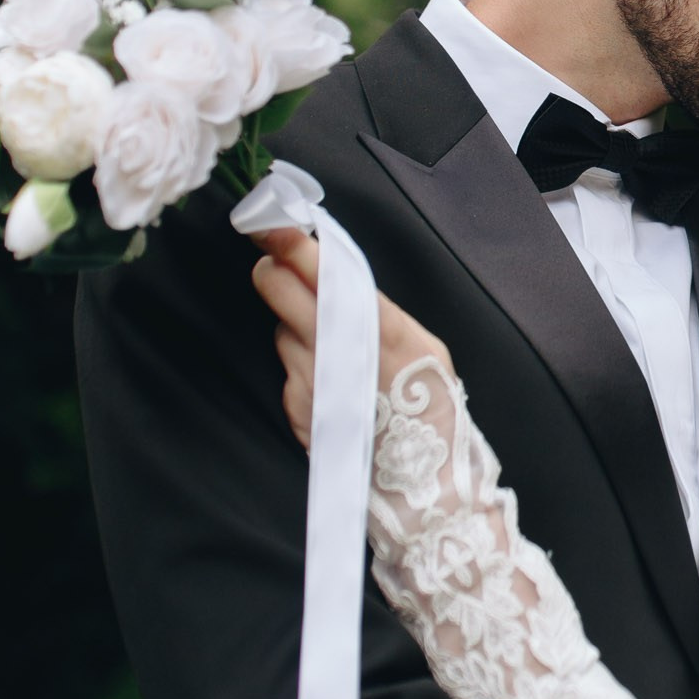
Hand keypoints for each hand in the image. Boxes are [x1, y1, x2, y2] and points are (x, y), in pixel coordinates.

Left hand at [249, 231, 450, 450]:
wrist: (420, 476)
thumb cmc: (430, 403)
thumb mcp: (420, 341)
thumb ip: (375, 308)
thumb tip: (338, 279)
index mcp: (372, 324)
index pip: (316, 270)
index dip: (287, 243)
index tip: (268, 222)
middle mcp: (330, 349)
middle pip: (275, 288)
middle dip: (276, 271)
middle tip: (284, 266)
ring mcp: (306, 379)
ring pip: (283, 331)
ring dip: (298, 329)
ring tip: (334, 349)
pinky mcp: (295, 405)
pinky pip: (290, 370)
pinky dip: (306, 366)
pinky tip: (334, 383)